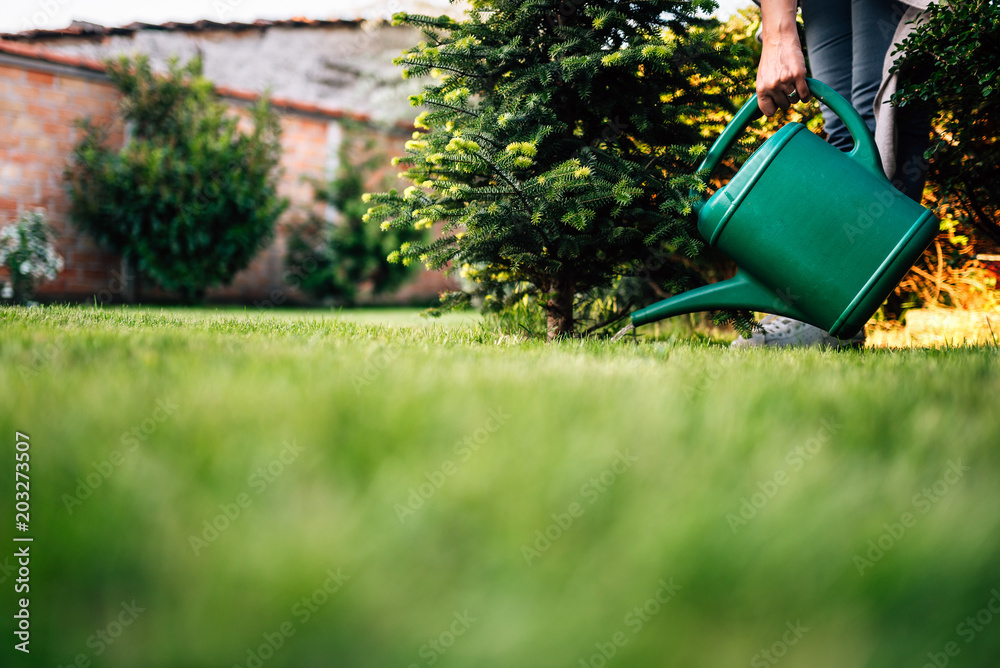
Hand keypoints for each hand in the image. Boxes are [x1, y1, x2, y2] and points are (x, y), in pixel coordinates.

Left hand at [756, 1, 809, 115]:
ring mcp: (785, 81)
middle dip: (786, 99)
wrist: (778, 39)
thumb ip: (765, 94)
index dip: (775, 108)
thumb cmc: (771, 60)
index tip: (777, 102)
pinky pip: (804, 94)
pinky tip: (804, 90)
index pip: (768, 112)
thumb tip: (768, 114)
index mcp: (761, 89)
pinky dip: (806, 95)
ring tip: (793, 83)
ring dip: (796, 95)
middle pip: (784, 106)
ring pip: (795, 100)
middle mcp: (772, 86)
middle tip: (786, 87)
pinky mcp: (798, 75)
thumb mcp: (762, 78)